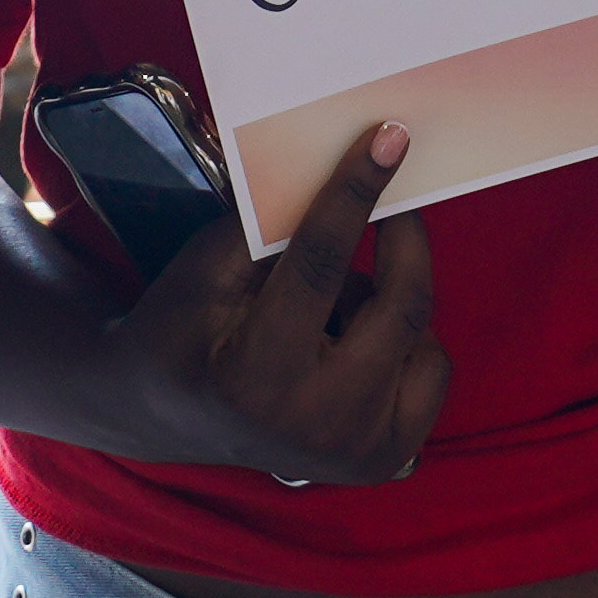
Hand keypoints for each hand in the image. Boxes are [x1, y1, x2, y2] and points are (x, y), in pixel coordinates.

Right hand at [123, 121, 445, 487]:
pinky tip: (355, 343)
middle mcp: (315, 424)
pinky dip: (404, 342)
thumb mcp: (206, 267)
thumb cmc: (181, 328)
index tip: (388, 138)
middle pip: (398, 306)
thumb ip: (274, 223)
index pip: (320, 265)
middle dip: (404, 239)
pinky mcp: (386, 459)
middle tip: (398, 199)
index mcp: (255, 373)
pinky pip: (432, 370)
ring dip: (386, 302)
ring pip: (420, 336)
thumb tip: (349, 165)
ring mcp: (358, 451)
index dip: (355, 193)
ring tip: (336, 305)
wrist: (166, 414)